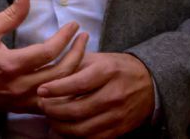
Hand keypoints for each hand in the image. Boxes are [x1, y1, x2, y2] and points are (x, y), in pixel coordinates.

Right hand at [0, 0, 88, 112]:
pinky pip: (53, 104)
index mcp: (9, 64)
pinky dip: (66, 92)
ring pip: (61, 90)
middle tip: (83, 37)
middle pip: (61, 72)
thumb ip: (10, 14)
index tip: (73, 25)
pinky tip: (73, 79)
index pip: (48, 52)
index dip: (64, 38)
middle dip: (77, 53)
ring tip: (82, 54)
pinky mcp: (24, 108)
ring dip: (76, 72)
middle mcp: (20, 85)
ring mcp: (23, 99)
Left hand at [36, 52, 154, 136]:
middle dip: (54, 111)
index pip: (78, 83)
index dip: (56, 88)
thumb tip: (46, 74)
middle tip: (42, 107)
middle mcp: (114, 95)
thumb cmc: (114, 68)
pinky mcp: (121, 129)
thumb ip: (72, 65)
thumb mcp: (96, 59)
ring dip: (62, 127)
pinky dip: (76, 137)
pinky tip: (65, 130)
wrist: (148, 82)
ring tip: (51, 119)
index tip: (40, 90)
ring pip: (84, 129)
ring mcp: (118, 114)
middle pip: (78, 110)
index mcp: (107, 72)